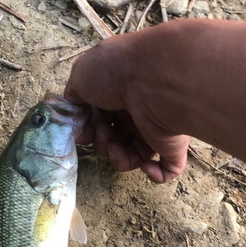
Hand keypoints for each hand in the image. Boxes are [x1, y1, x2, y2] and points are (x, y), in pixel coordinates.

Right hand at [64, 34, 189, 183]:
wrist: (153, 80)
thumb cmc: (116, 72)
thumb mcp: (81, 75)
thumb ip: (73, 96)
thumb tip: (75, 115)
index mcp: (118, 95)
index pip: (100, 121)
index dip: (88, 130)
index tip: (83, 131)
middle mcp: (136, 112)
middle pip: (113, 140)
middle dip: (100, 142)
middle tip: (102, 132)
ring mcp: (154, 130)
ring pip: (132, 157)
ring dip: (117, 158)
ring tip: (115, 146)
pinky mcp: (171, 146)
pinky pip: (166, 170)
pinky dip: (155, 174)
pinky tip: (147, 165)